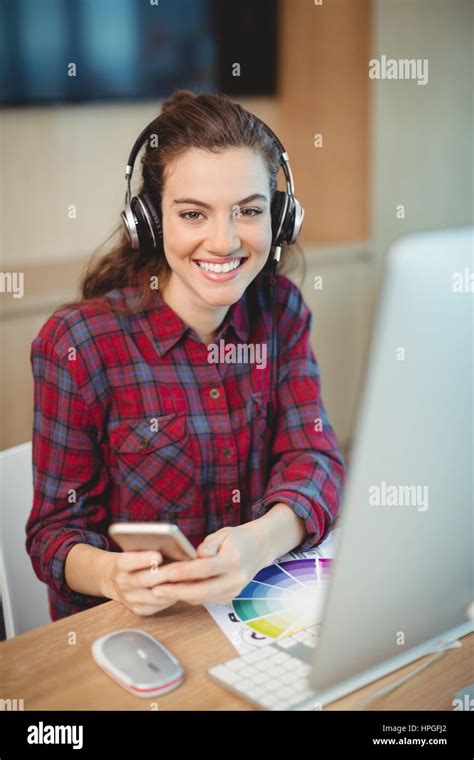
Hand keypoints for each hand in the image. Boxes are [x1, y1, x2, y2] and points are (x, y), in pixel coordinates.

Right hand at [104, 550, 178, 615]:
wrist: (115, 579)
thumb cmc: (134, 560)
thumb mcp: (135, 550)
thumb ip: (149, 549)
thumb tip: (171, 548)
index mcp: (120, 565)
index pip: (128, 562)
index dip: (142, 559)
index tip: (158, 556)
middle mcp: (123, 583)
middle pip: (144, 580)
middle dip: (165, 574)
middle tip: (183, 568)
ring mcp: (130, 599)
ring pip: (154, 596)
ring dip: (173, 588)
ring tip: (189, 578)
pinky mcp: (139, 610)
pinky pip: (159, 605)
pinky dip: (172, 597)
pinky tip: (183, 589)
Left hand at [149, 524, 265, 605]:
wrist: (259, 550)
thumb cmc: (238, 539)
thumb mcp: (224, 534)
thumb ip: (209, 544)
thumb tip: (195, 555)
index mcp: (234, 560)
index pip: (206, 569)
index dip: (185, 572)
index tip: (166, 572)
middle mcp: (236, 579)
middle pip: (203, 591)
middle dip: (177, 592)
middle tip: (155, 590)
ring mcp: (234, 591)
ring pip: (202, 599)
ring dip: (180, 597)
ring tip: (158, 591)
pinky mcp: (229, 598)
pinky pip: (205, 600)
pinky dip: (188, 597)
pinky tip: (173, 591)